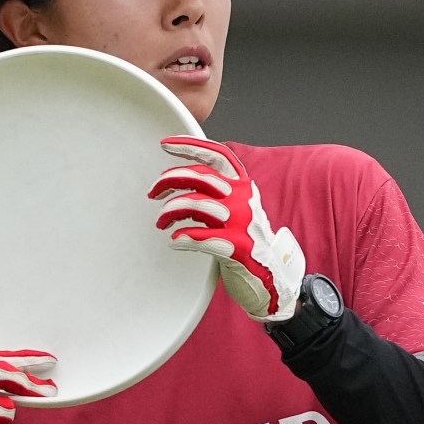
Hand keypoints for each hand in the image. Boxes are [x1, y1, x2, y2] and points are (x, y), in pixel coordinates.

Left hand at [148, 137, 306, 322]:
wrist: (270, 278)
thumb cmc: (245, 242)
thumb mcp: (235, 209)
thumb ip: (215, 193)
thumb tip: (181, 178)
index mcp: (243, 187)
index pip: (219, 156)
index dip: (191, 146)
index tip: (165, 145)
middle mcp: (244, 199)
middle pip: (201, 176)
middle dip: (170, 180)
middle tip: (153, 192)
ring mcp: (243, 223)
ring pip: (196, 204)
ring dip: (171, 211)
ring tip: (161, 221)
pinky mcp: (239, 248)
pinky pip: (202, 237)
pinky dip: (183, 238)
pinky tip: (174, 241)